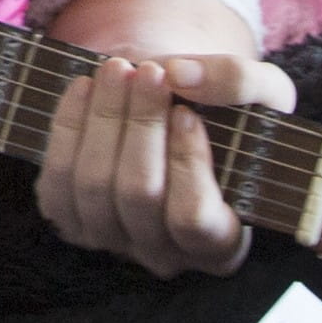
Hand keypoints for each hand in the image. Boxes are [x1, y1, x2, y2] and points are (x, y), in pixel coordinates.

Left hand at [37, 0, 294, 276]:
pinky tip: (84, 87)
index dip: (187, 165)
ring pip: (95, 186)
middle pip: (139, 195)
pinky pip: (57, 181)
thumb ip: (240, 82)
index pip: (195, 220)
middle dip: (140, 125)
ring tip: (118, 68)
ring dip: (104, 118)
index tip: (186, 113)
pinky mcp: (72, 221)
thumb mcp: (264, 93)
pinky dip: (67, 128)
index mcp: (221, 243)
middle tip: (148, 72)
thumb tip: (181, 75)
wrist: (179, 111)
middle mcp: (165, 254)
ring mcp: (113, 242)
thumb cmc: (231, 113)